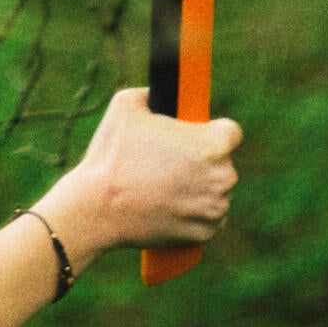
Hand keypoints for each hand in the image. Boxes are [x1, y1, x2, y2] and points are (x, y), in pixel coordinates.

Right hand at [61, 88, 240, 254]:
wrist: (97, 208)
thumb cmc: (112, 156)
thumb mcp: (125, 106)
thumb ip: (150, 94)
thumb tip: (155, 94)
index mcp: (213, 144)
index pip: (231, 132)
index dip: (211, 132)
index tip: (194, 138)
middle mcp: (224, 176)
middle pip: (222, 164)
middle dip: (202, 162)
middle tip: (170, 164)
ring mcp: (216, 207)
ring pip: (216, 192)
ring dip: (199, 189)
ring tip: (164, 188)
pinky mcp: (205, 232)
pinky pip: (208, 220)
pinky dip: (193, 215)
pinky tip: (168, 208)